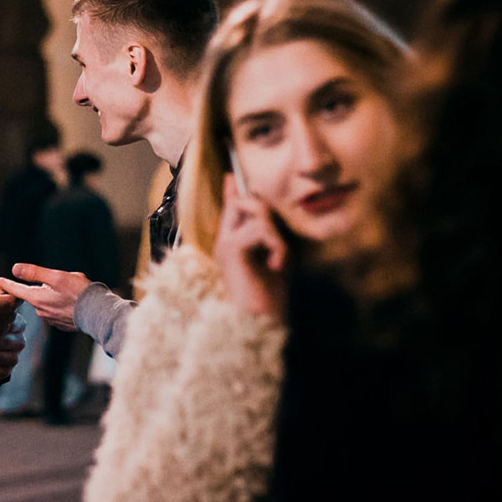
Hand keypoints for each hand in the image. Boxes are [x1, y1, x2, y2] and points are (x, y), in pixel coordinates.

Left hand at [0, 264, 90, 330]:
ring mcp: (50, 319)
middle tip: (57, 281)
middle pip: (32, 296)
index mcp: (37, 298)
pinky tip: (72, 302)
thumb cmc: (78, 292)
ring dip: (51, 296)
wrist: (97, 313)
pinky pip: (55, 311)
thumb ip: (34, 273)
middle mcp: (40, 311)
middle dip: (39, 288)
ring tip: (69, 291)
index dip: (4, 284)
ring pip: (45, 303)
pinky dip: (60, 305)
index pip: (15, 290)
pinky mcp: (61, 324)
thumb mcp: (56, 276)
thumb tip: (14, 269)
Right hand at [214, 174, 286, 318]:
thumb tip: (268, 218)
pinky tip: (275, 264)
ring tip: (277, 260)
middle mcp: (224, 242)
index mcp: (232, 245)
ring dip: (276, 235)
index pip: (231, 209)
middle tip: (277, 249)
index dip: (234, 192)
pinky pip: (259, 228)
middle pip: (243, 203)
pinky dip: (275, 244)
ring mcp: (225, 245)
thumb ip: (270, 238)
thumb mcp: (273, 262)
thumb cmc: (268, 301)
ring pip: (256, 213)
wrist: (259, 326)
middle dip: (266, 215)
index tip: (232, 175)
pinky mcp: (232, 250)